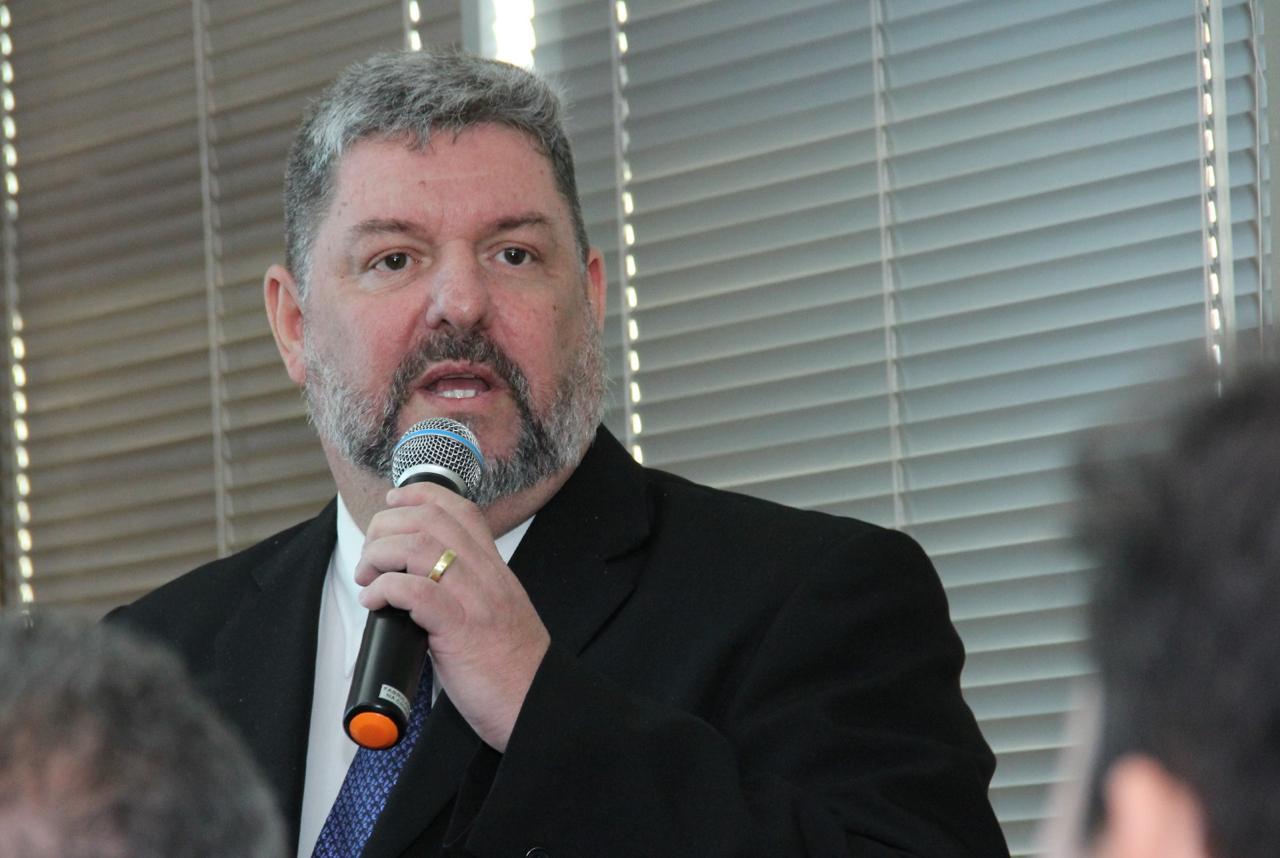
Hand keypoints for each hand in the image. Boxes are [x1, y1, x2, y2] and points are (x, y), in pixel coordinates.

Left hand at [354, 482, 549, 751]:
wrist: (536, 704)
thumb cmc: (510, 668)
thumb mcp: (494, 612)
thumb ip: (467, 590)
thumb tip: (419, 582)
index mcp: (494, 569)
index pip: (460, 509)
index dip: (421, 495)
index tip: (394, 502)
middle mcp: (487, 576)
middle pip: (431, 521)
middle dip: (388, 527)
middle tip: (371, 555)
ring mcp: (475, 600)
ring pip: (420, 548)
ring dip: (381, 554)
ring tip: (367, 576)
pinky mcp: (461, 630)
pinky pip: (418, 592)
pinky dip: (386, 588)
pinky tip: (375, 600)